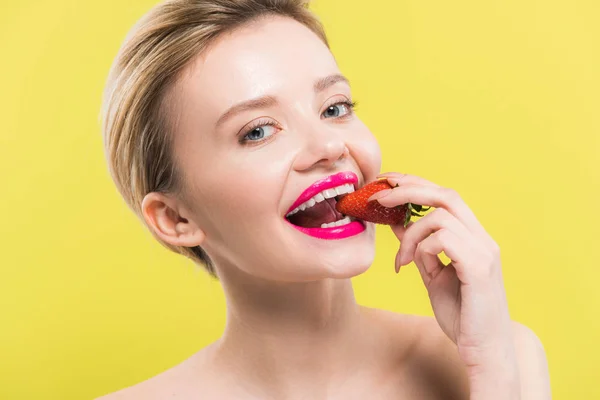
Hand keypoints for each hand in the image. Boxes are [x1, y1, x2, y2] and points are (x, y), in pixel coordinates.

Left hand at [370, 172, 517, 372]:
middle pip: (445, 194)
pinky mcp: (479, 267)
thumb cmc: (462, 316)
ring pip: (440, 216)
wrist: (485, 352)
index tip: (387, 182)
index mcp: (474, 238)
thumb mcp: (432, 275)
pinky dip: (421, 248)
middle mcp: (483, 239)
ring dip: (410, 234)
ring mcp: (484, 251)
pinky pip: (443, 239)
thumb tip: (396, 223)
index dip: (416, 183)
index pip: (445, 196)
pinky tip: (413, 267)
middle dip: (408, 189)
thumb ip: (418, 248)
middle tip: (378, 197)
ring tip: (402, 260)